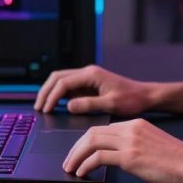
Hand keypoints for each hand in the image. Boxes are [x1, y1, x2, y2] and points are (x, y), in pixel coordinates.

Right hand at [33, 65, 158, 115]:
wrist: (144, 96)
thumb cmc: (132, 99)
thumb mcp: (111, 104)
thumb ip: (89, 104)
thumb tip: (69, 106)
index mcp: (91, 75)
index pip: (63, 82)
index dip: (52, 96)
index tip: (46, 109)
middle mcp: (87, 73)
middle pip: (57, 77)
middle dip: (45, 91)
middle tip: (38, 107)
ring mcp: (87, 78)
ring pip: (61, 80)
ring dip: (50, 92)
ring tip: (43, 106)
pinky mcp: (89, 85)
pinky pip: (69, 87)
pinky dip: (59, 94)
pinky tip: (56, 105)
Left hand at [63, 119, 182, 182]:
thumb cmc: (181, 163)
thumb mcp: (154, 147)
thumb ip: (136, 147)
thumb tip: (121, 159)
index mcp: (137, 125)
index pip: (103, 128)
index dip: (86, 141)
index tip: (78, 153)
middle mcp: (132, 128)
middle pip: (92, 132)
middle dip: (75, 147)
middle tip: (68, 161)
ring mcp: (131, 141)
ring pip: (91, 141)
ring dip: (76, 156)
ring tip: (71, 168)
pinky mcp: (131, 156)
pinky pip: (99, 157)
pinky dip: (86, 165)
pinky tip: (83, 173)